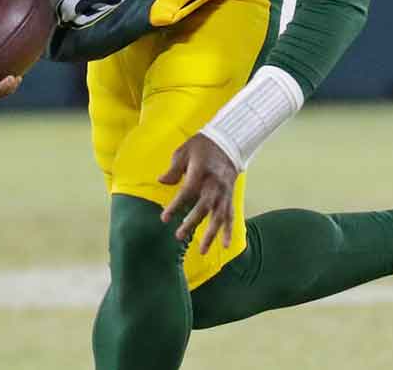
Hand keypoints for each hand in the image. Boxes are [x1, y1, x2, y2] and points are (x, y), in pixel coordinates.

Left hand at [160, 133, 238, 253]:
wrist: (229, 141)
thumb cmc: (203, 146)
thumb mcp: (184, 151)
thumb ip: (173, 168)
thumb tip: (162, 182)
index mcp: (202, 172)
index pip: (187, 192)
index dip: (176, 206)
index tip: (164, 218)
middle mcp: (215, 184)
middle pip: (204, 206)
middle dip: (192, 222)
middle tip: (179, 236)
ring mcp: (225, 192)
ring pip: (219, 216)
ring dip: (212, 234)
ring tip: (203, 250)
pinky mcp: (230, 196)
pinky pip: (230, 215)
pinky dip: (229, 230)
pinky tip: (226, 245)